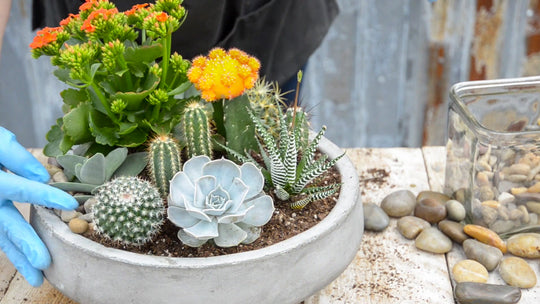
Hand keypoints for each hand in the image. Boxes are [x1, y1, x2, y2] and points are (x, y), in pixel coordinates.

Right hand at [0, 127, 76, 286]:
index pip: (21, 188)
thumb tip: (42, 176)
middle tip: (43, 262)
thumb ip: (15, 156)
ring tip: (36, 278)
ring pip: (1, 237)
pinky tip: (26, 262)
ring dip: (18, 258)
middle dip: (25, 244)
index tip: (72, 205)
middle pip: (6, 224)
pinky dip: (12, 249)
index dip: (46, 196)